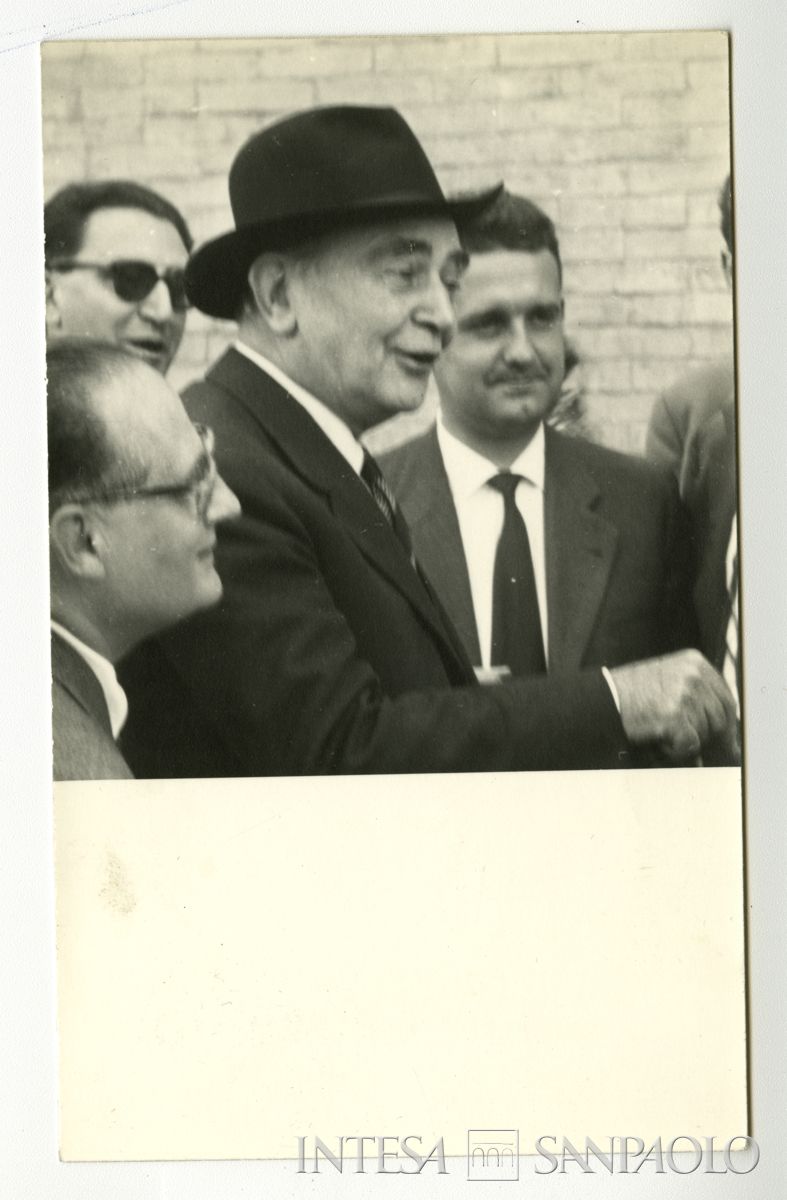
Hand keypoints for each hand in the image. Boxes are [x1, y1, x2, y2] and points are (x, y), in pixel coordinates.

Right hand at [610, 650, 738, 761]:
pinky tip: (660, 742)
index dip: (727, 723)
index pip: (726, 698)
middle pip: (721, 717)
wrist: (603, 699)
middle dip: (710, 736)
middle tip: (695, 746)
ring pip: (706, 732)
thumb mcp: (669, 679)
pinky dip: (676, 751)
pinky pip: (690, 745)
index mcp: (694, 662)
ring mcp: (684, 693)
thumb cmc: (632, 694)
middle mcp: (693, 674)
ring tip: (663, 734)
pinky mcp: (674, 715)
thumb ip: (697, 694)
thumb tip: (725, 725)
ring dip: (688, 742)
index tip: (728, 741)